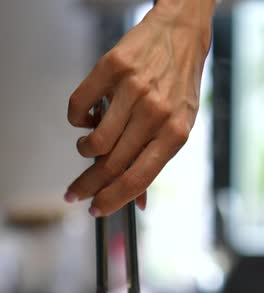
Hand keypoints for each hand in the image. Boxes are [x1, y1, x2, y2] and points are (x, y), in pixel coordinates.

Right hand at [65, 0, 214, 215]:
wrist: (181, 34)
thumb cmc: (179, 87)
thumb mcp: (178, 128)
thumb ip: (155, 162)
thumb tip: (139, 203)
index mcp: (175, 135)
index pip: (137, 179)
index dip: (112, 200)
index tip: (95, 209)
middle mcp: (155, 114)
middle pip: (111, 165)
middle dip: (87, 186)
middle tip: (74, 193)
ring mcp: (133, 90)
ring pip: (94, 141)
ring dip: (86, 150)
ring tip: (90, 144)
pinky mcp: (112, 68)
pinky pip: (79, 107)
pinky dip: (77, 120)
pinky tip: (88, 117)